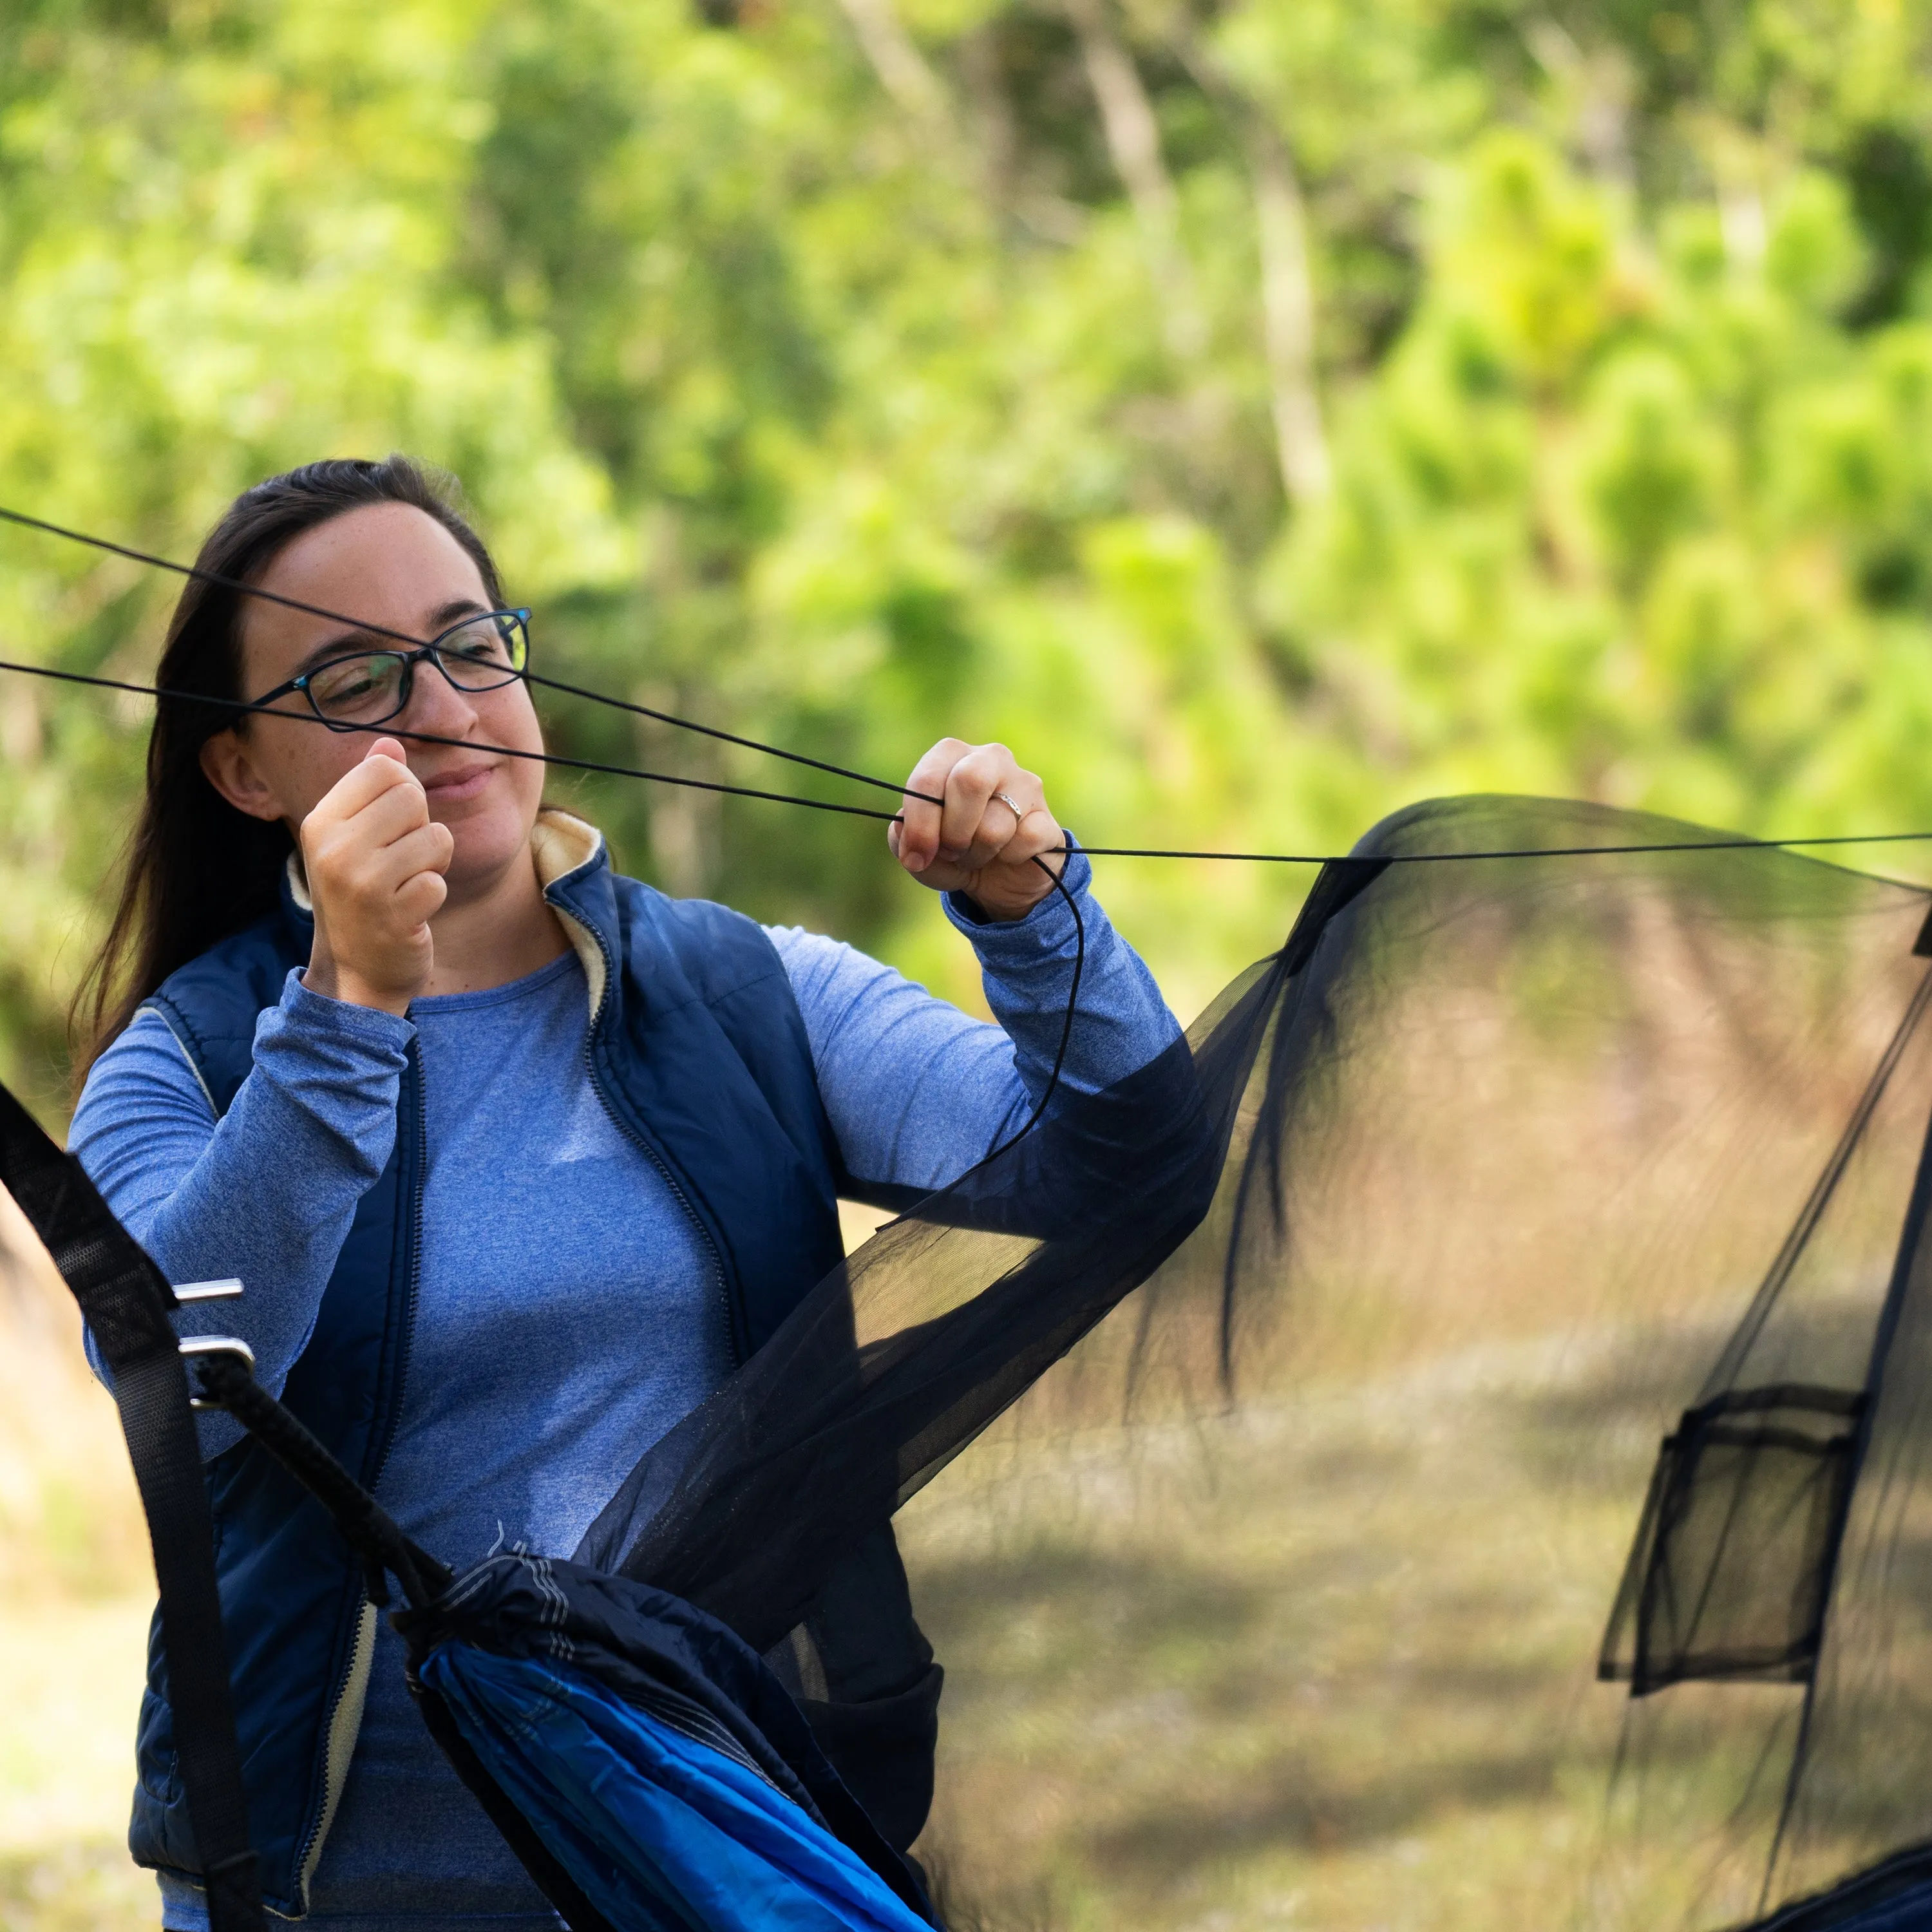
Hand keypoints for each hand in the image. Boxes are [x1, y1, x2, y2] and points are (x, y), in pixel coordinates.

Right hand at [300, 739, 454, 1013]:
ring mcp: (361, 884)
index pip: (383, 769)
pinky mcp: (392, 917)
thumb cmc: (359, 895)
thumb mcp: (353, 839)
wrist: (355, 970)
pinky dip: (432, 897)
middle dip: (420, 828)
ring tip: (404, 886)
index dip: (403, 792)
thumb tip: (390, 744)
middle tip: (400, 862)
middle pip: (413, 797)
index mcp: (321, 822)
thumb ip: (371, 790)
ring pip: (436, 837)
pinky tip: (409, 912)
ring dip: (432, 865)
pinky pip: (439, 882)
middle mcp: (333, 849)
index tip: (391, 826)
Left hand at [888, 738, 1066, 921]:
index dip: (919, 822)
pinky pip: (1024, 840)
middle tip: (951, 852)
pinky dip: (1008, 859)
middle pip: (969, 780)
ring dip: (978, 854)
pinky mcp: (1048, 818)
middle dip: (953, 830)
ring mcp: (1026, 785)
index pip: (929, 778)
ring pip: (994, 825)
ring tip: (978, 855)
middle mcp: (992, 759)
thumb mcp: (920, 852)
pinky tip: (1008, 856)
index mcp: (954, 756)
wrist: (1001, 879)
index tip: (917, 856)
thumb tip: (903, 828)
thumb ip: (903, 838)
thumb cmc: (955, 853)